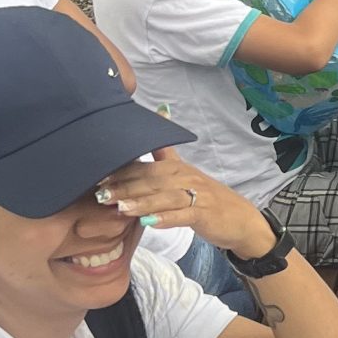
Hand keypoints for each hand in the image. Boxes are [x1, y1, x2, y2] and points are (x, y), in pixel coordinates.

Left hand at [100, 149, 273, 258]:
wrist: (239, 219)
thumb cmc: (206, 198)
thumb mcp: (184, 175)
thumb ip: (164, 153)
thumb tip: (158, 114)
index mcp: (177, 167)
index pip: (145, 166)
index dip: (122, 171)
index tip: (98, 177)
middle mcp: (186, 177)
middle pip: (152, 180)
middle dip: (126, 186)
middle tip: (101, 194)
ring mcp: (197, 195)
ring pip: (165, 197)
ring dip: (142, 202)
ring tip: (121, 208)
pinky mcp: (205, 214)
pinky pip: (184, 215)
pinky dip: (166, 218)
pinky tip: (150, 224)